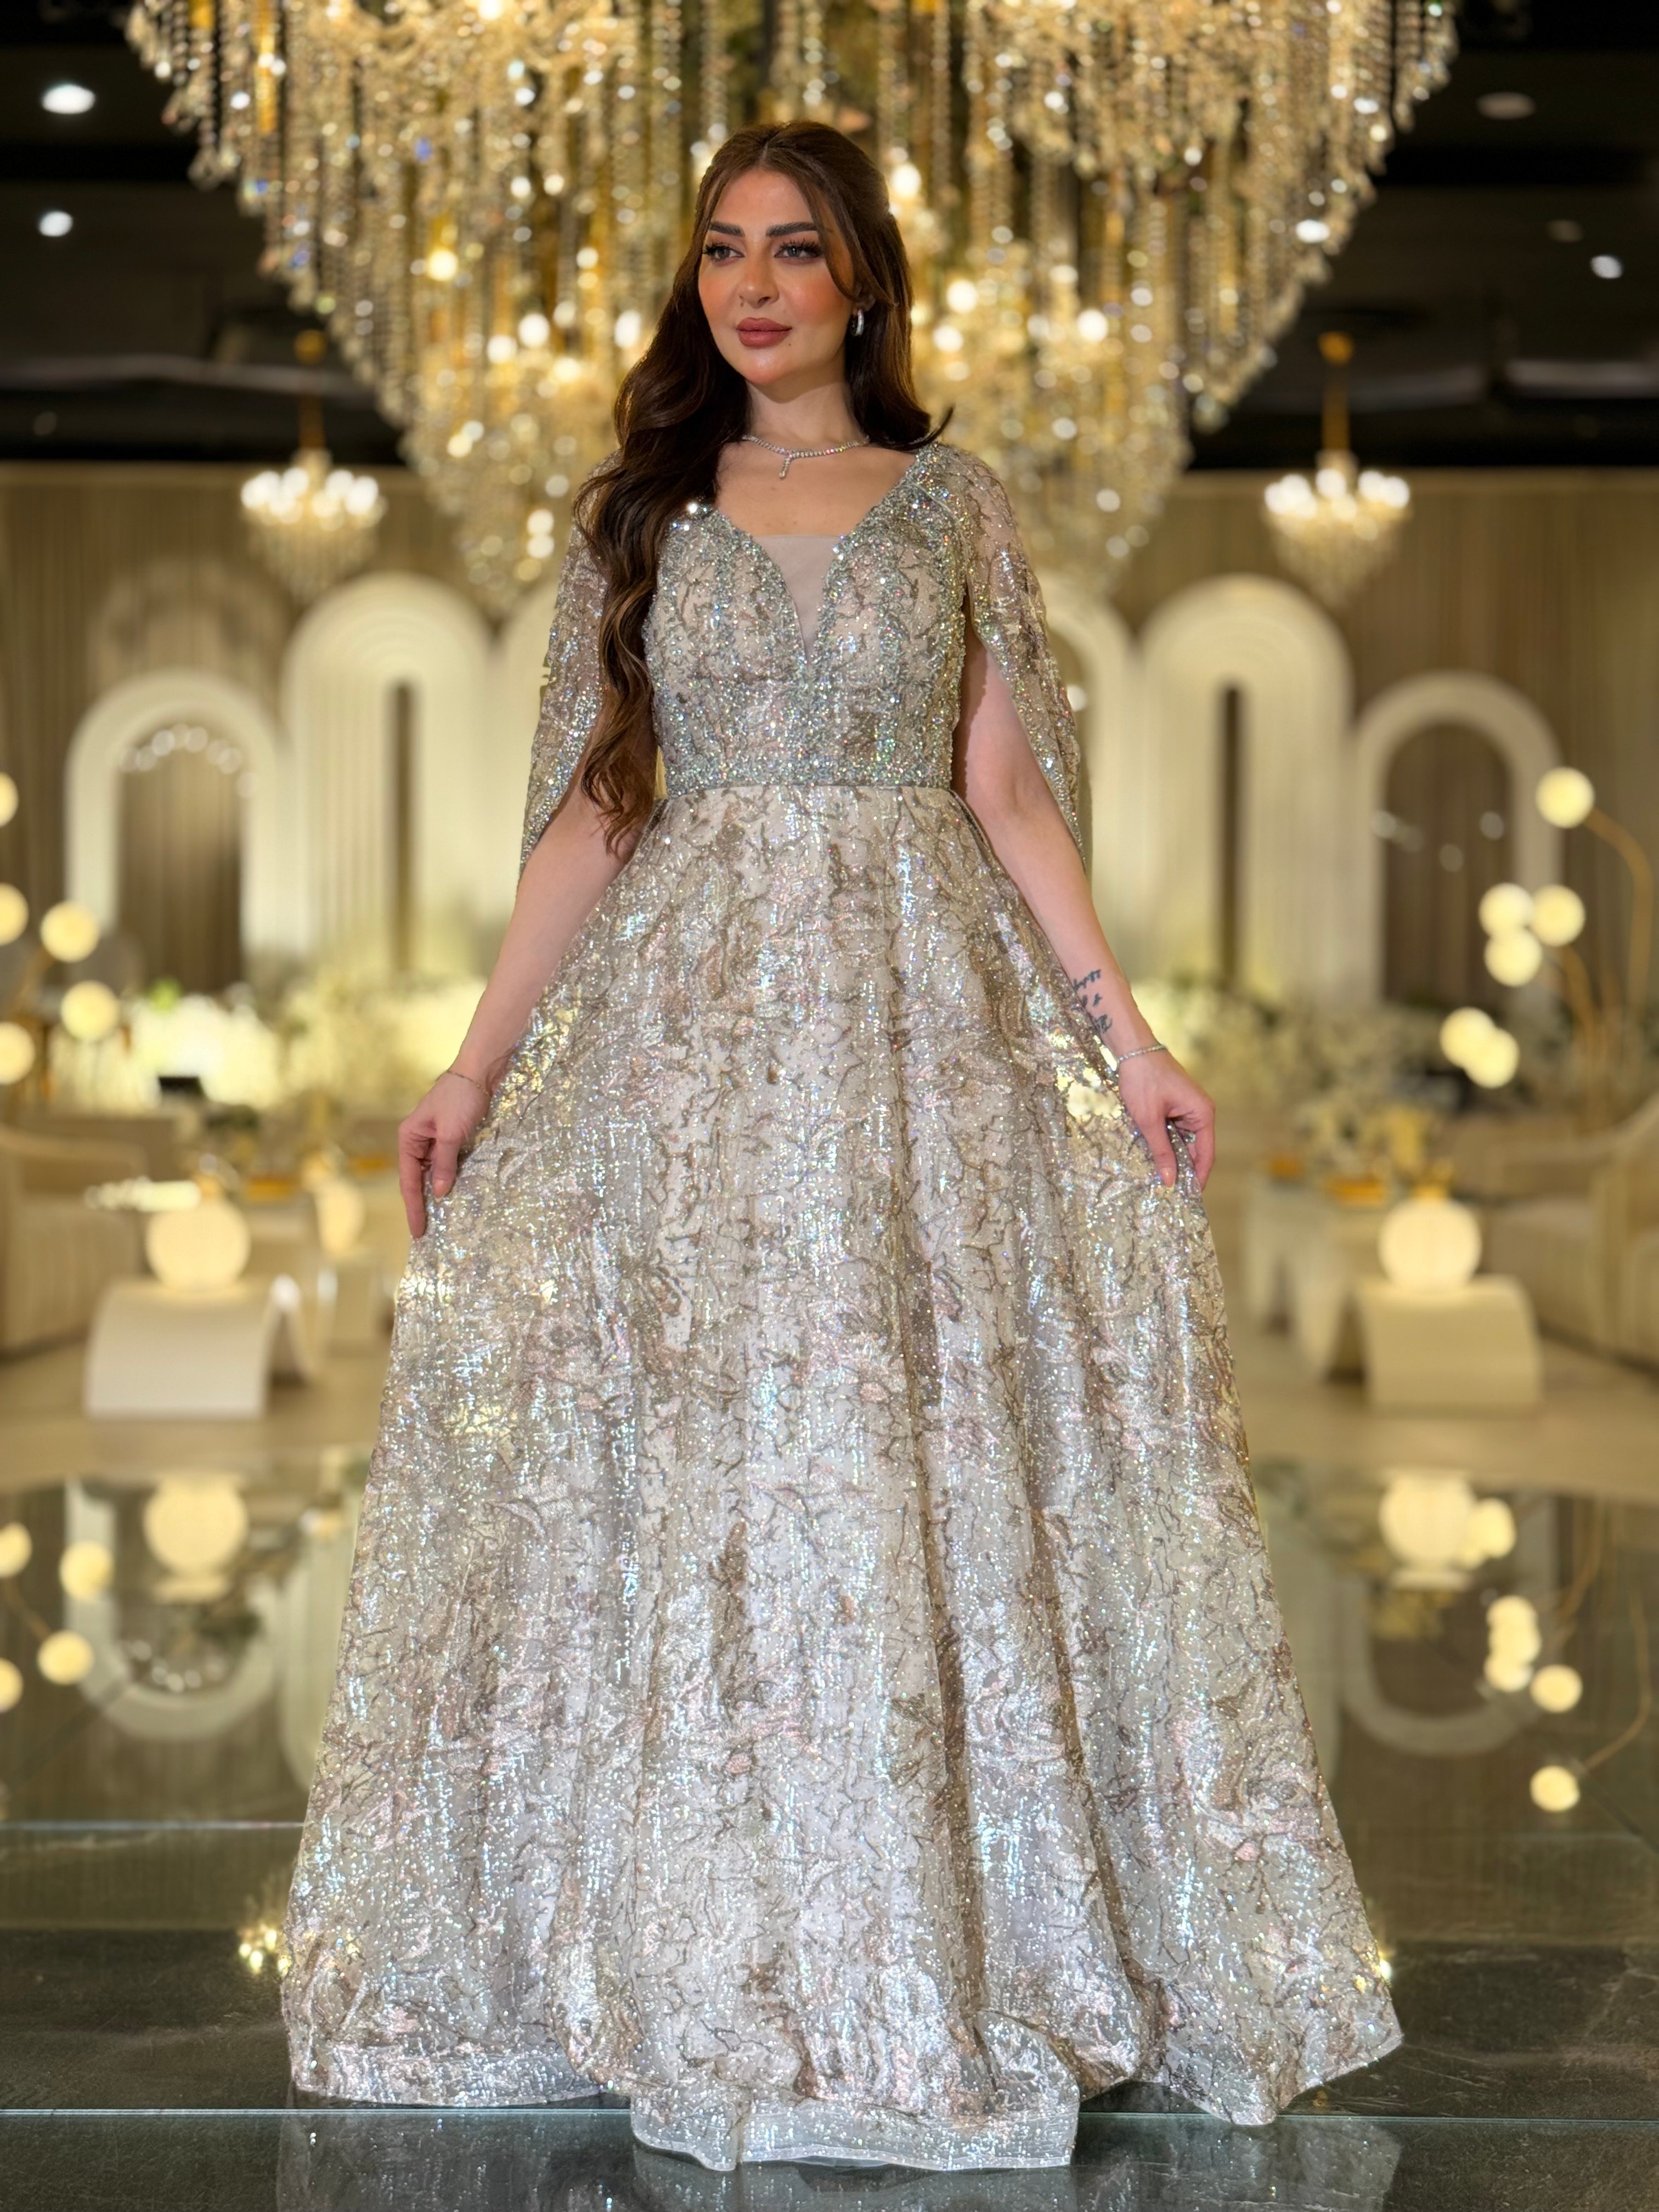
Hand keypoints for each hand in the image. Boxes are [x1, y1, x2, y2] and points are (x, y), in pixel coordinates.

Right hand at [398, 1069, 490, 1236]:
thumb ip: (444, 1164)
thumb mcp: (451, 1133)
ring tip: (440, 1219)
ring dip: (436, 1192)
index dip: (413, 1207)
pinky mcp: (453, 1135)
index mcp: (409, 1137)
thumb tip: (438, 1192)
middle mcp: (419, 1139)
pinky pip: (447, 1163)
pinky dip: (450, 1178)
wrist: (481, 1070)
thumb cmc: (461, 1097)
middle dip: (421, 1204)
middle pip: (417, 1178)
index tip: (417, 1231)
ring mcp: (435, 1138)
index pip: (408, 1180)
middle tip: (426, 1232)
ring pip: (433, 1172)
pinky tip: (454, 1193)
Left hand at [1117, 1051, 1215, 1191]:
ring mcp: (1188, 1109)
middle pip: (1196, 1150)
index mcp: (1202, 1114)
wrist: (1132, 1049)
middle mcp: (1201, 1112)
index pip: (1206, 1154)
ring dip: (1173, 1157)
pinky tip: (1156, 1158)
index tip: (1190, 1196)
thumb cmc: (1143, 1080)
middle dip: (1185, 1169)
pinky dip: (1166, 1144)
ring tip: (1162, 1180)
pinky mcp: (1176, 1107)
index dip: (1199, 1177)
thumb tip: (1169, 1180)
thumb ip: (1160, 1150)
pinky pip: (1175, 1132)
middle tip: (1171, 1192)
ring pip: (1184, 1142)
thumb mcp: (1149, 1119)